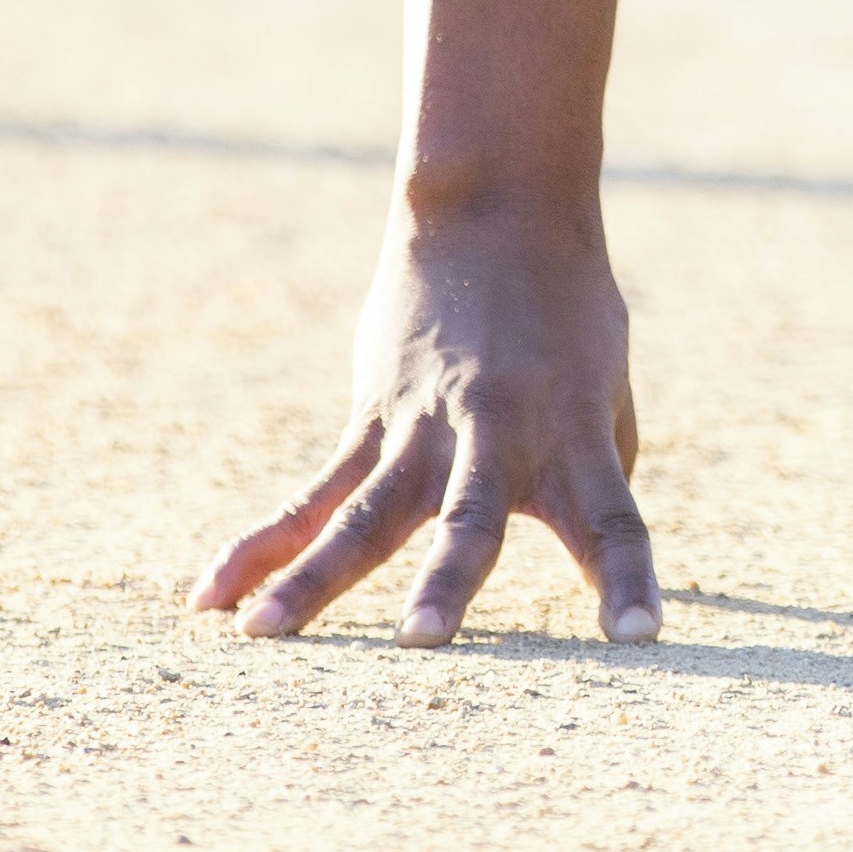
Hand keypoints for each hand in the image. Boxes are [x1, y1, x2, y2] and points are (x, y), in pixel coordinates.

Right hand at [192, 202, 660, 646]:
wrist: (497, 209)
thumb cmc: (571, 313)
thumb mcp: (606, 391)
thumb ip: (595, 477)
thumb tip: (585, 563)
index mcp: (575, 433)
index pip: (611, 519)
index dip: (627, 579)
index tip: (641, 638)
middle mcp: (498, 435)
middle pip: (470, 520)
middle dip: (447, 583)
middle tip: (419, 642)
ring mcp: (425, 429)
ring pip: (365, 515)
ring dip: (315, 579)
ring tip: (262, 635)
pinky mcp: (372, 419)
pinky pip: (313, 495)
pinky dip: (263, 547)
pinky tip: (211, 596)